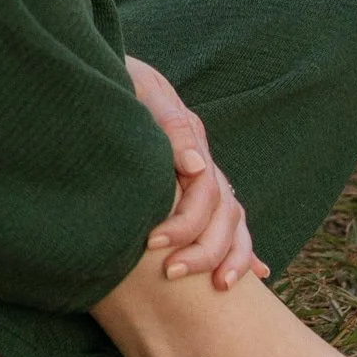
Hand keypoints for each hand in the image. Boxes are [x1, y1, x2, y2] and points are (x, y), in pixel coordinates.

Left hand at [125, 55, 266, 290]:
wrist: (99, 70)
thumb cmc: (117, 82)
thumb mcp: (141, 89)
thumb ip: (169, 124)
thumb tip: (196, 167)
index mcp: (192, 138)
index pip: (204, 192)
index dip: (183, 223)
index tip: (151, 244)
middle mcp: (203, 161)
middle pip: (223, 213)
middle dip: (203, 249)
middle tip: (170, 273)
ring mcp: (202, 174)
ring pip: (234, 220)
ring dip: (229, 254)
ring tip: (219, 286)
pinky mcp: (191, 185)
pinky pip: (229, 219)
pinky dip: (243, 246)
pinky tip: (257, 272)